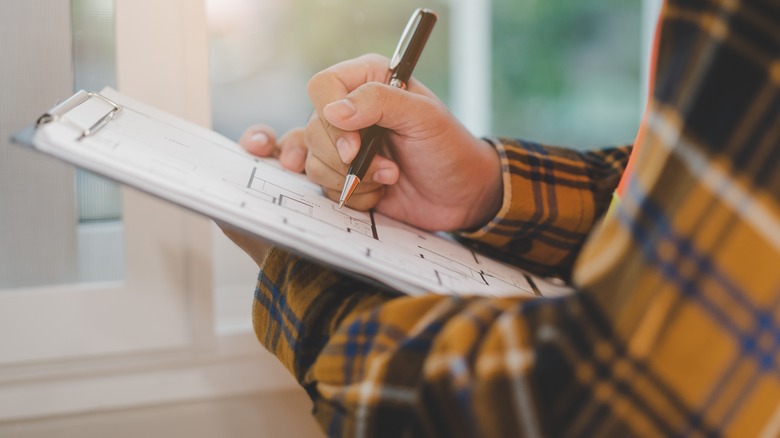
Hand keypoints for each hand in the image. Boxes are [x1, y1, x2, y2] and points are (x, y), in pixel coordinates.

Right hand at [305, 54, 501, 230]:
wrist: (462, 196)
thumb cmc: (450, 149)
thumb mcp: (424, 117)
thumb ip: (380, 102)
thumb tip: (333, 110)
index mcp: (369, 81)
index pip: (323, 87)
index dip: (330, 116)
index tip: (355, 145)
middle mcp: (350, 111)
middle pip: (313, 130)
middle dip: (348, 159)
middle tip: (389, 169)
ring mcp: (344, 145)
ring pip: (315, 161)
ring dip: (354, 180)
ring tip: (390, 178)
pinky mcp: (343, 175)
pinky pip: (322, 185)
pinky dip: (350, 194)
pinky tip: (376, 192)